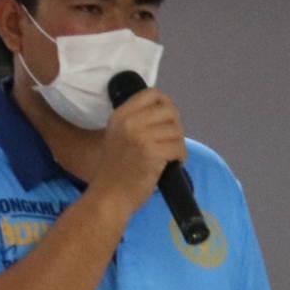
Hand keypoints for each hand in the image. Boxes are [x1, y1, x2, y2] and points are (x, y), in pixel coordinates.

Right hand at [91, 88, 185, 207]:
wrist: (109, 196)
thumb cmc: (115, 169)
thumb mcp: (118, 136)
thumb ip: (136, 121)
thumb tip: (167, 111)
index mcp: (120, 115)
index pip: (151, 94)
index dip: (165, 103)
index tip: (167, 118)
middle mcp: (129, 122)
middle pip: (169, 111)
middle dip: (175, 126)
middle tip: (169, 141)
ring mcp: (141, 137)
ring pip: (176, 130)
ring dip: (178, 144)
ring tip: (169, 155)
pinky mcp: (152, 152)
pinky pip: (179, 147)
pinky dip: (180, 156)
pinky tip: (172, 164)